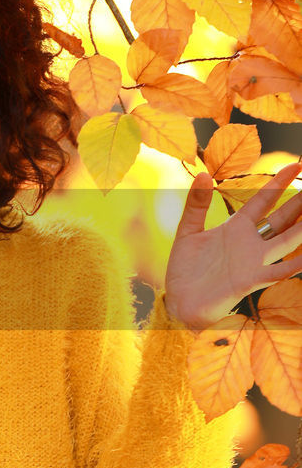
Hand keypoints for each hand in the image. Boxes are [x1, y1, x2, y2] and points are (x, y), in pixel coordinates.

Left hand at [163, 160, 301, 330]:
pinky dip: (293, 265)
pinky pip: (276, 271)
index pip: (263, 201)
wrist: (178, 302)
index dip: (278, 184)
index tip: (295, 165)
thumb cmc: (185, 270)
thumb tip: (202, 174)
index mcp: (235, 228)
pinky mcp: (249, 281)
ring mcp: (252, 262)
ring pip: (285, 241)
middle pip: (281, 219)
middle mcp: (249, 243)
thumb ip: (196, 205)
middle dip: (299, 204)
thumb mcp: (188, 231)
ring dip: (301, 230)